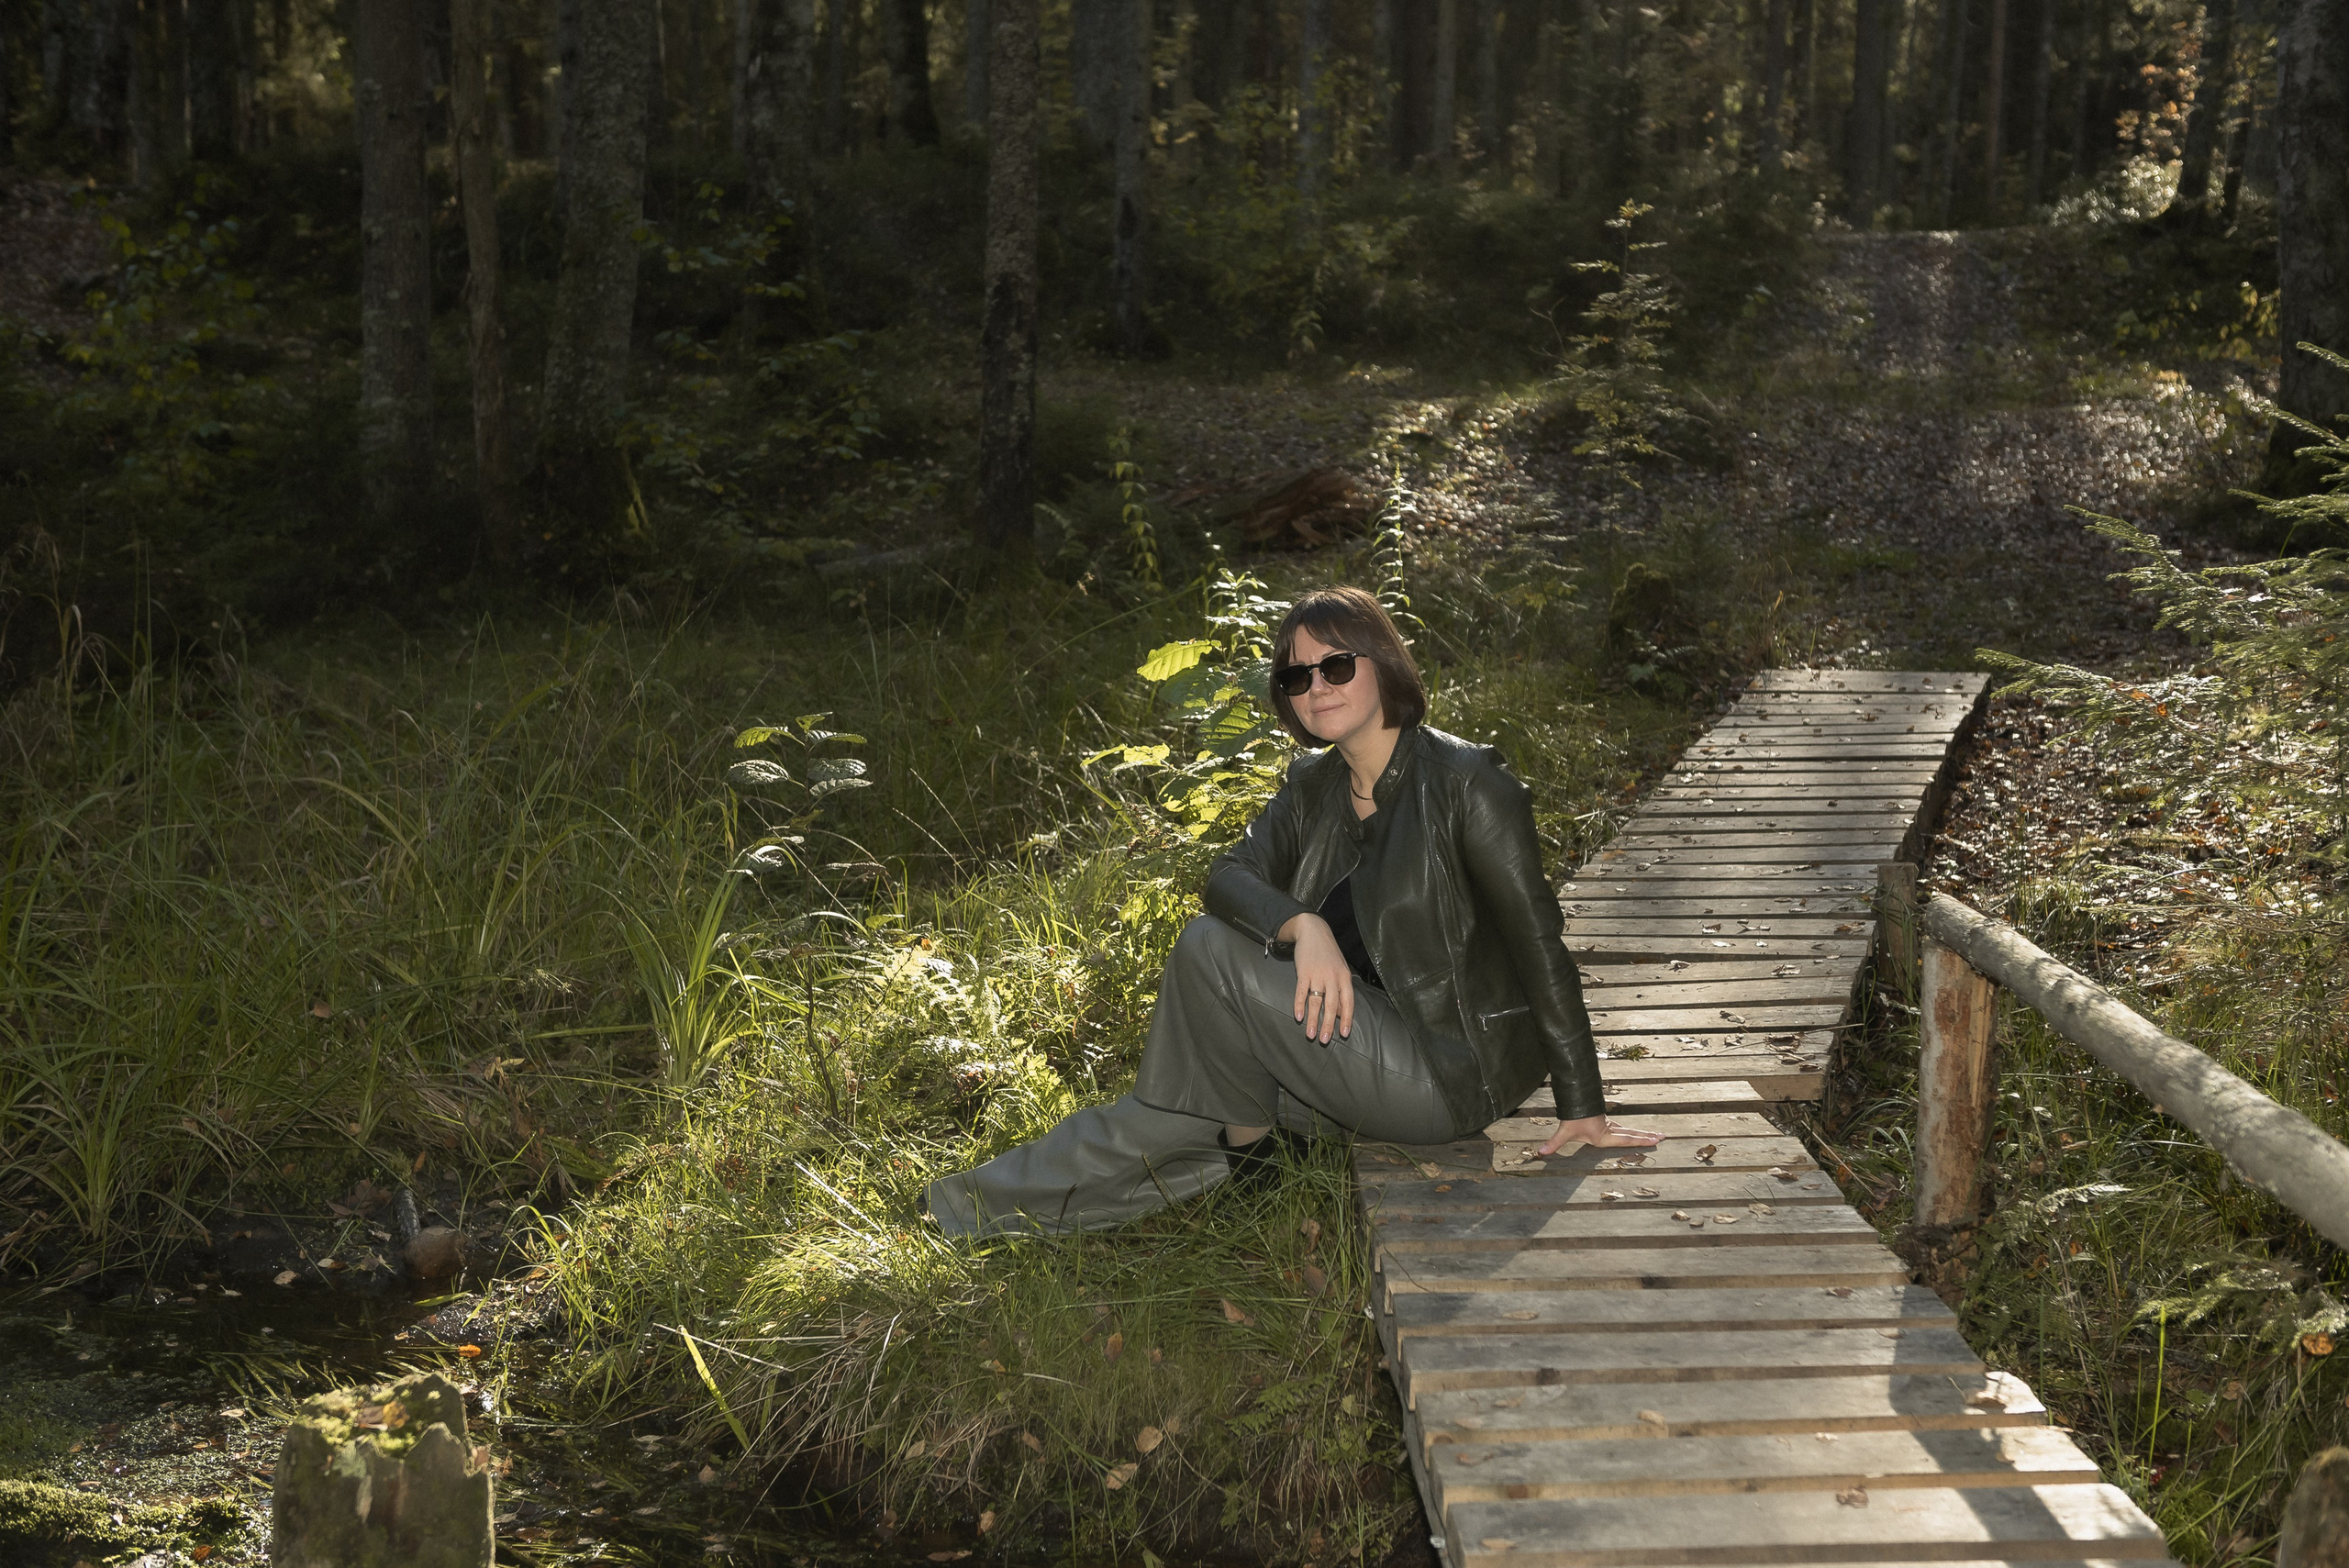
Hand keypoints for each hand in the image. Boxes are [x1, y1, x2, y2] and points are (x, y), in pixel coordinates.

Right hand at [1278, 913, 1353, 1043]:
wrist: (1313, 931)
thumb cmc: (1328, 953)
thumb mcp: (1340, 970)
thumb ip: (1341, 991)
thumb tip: (1341, 1014)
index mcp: (1344, 978)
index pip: (1348, 1002)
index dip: (1347, 1019)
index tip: (1344, 1034)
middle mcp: (1333, 977)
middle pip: (1332, 1005)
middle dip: (1328, 1024)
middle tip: (1325, 1040)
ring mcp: (1318, 974)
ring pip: (1316, 1001)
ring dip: (1313, 1019)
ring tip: (1311, 1035)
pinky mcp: (1303, 972)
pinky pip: (1301, 991)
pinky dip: (1299, 1004)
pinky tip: (1298, 1016)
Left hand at [1538, 1115, 1663, 1156]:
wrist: (1574, 1101)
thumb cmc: (1572, 1117)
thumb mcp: (1564, 1131)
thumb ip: (1554, 1143)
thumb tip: (1541, 1152)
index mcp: (1603, 1136)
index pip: (1625, 1140)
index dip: (1640, 1141)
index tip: (1654, 1140)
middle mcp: (1609, 1132)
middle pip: (1632, 1135)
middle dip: (1647, 1137)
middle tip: (1663, 1137)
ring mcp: (1610, 1127)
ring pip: (1629, 1131)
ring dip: (1643, 1134)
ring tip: (1658, 1135)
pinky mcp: (1607, 1123)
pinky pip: (1624, 1129)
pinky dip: (1633, 1132)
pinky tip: (1638, 1134)